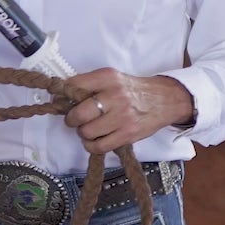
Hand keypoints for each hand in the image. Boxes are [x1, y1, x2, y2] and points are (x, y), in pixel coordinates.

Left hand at [61, 69, 195, 155]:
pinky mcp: (127, 134)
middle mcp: (114, 96)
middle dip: (72, 119)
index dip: (62, 96)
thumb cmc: (132, 90)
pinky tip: (95, 139)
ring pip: (86, 132)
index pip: (74, 86)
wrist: (164, 100)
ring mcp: (122, 117)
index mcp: (107, 77)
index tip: (60, 101)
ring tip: (90, 128)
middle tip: (76, 119)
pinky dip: (92, 145)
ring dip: (83, 133)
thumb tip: (61, 98)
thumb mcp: (112, 78)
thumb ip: (89, 85)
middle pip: (78, 114)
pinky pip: (99, 146)